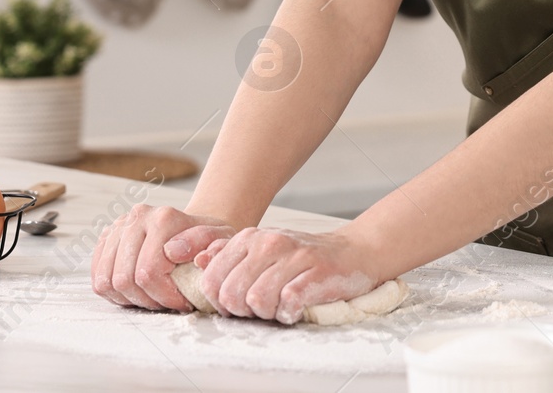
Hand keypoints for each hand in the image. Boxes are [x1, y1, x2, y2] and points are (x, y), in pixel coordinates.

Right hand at [90, 204, 235, 311]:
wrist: (193, 229)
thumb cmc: (208, 241)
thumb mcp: (222, 242)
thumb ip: (209, 246)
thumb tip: (173, 252)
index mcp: (164, 218)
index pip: (148, 272)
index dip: (165, 297)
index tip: (183, 303)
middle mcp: (137, 217)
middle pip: (124, 279)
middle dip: (147, 300)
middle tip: (167, 303)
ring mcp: (118, 226)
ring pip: (106, 281)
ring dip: (130, 299)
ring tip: (152, 297)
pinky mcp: (107, 238)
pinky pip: (97, 277)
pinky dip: (114, 293)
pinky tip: (136, 292)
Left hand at [187, 225, 379, 323]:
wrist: (353, 253)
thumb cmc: (303, 259)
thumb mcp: (262, 251)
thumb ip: (228, 255)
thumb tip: (198, 261)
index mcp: (249, 238)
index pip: (211, 280)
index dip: (220, 302)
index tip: (240, 304)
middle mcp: (269, 242)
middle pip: (231, 293)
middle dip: (242, 311)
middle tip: (262, 308)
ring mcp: (294, 256)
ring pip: (257, 300)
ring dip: (267, 313)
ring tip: (280, 307)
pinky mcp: (316, 272)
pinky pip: (287, 303)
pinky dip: (289, 313)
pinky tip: (296, 308)